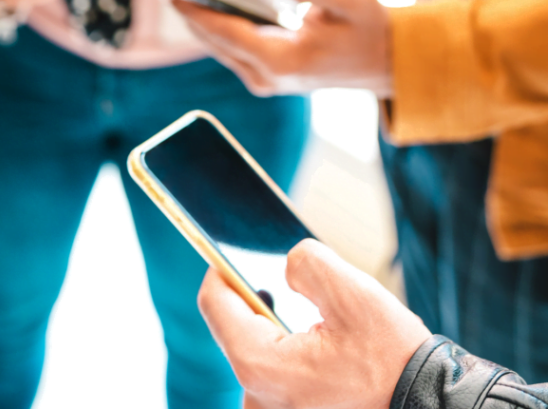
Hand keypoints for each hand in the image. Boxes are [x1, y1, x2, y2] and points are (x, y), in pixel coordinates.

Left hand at [174, 0, 392, 96]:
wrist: (386, 62)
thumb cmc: (370, 29)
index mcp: (282, 63)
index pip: (225, 33)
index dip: (195, 8)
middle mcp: (265, 78)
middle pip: (214, 38)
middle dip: (197, 0)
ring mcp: (262, 80)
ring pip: (219, 42)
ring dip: (211, 5)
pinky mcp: (263, 74)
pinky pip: (232, 44)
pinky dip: (226, 16)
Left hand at [197, 239, 430, 408]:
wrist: (432, 405)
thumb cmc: (395, 360)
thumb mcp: (355, 295)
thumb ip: (307, 265)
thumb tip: (283, 265)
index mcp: (260, 366)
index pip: (214, 304)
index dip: (222, 270)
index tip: (232, 252)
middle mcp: (256, 396)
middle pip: (234, 327)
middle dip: (260, 301)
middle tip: (290, 286)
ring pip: (255, 350)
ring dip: (276, 329)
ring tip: (315, 321)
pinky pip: (272, 373)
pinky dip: (288, 353)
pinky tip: (321, 346)